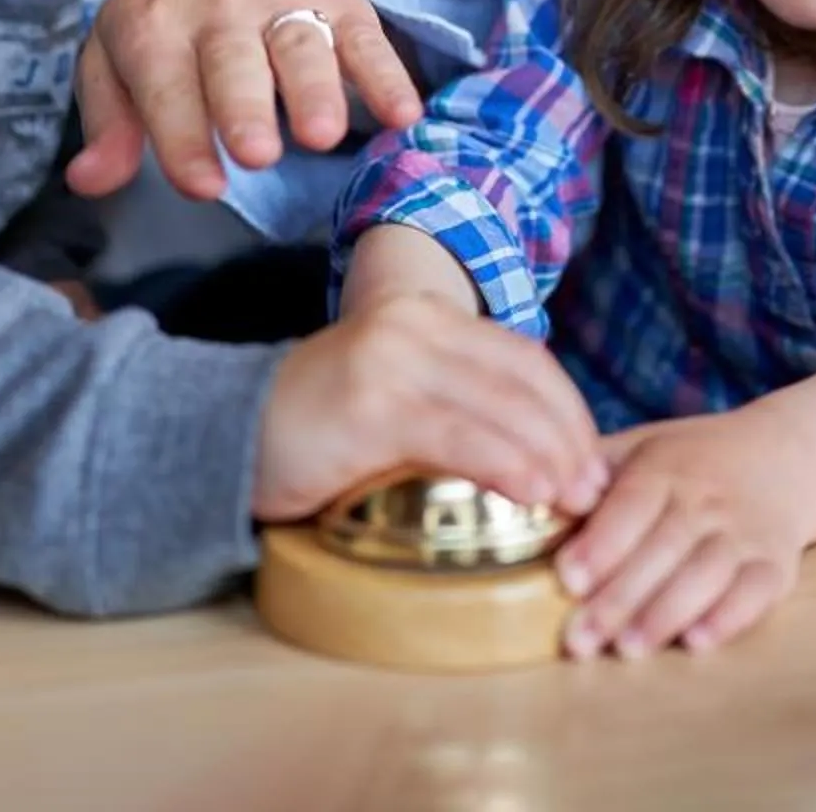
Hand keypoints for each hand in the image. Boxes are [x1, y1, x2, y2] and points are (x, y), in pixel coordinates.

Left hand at [65, 0, 421, 204]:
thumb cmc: (170, 20)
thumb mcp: (116, 59)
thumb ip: (108, 123)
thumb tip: (88, 181)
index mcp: (153, 25)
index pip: (164, 86)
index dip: (181, 137)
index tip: (203, 187)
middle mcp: (219, 6)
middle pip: (233, 61)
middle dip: (245, 107)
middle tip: (258, 155)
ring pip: (300, 44)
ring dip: (316, 89)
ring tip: (324, 135)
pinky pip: (365, 36)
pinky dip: (387, 74)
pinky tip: (402, 113)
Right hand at [253, 292, 608, 523]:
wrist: (221, 436)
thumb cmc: (318, 430)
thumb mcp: (395, 396)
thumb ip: (454, 401)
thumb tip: (542, 453)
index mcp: (425, 315)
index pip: (524, 358)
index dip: (569, 410)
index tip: (594, 461)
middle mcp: (413, 324)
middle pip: (521, 380)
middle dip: (569, 438)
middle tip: (594, 491)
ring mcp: (391, 359)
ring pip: (500, 407)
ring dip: (550, 456)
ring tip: (573, 501)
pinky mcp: (372, 404)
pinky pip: (459, 435)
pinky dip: (506, 464)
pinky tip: (531, 493)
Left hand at [552, 412, 806, 658]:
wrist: (787, 458)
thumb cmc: (694, 461)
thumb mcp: (644, 448)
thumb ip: (592, 471)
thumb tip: (539, 492)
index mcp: (668, 465)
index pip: (633, 503)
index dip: (602, 542)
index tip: (568, 579)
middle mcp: (708, 497)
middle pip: (664, 547)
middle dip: (620, 597)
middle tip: (580, 639)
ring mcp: (746, 531)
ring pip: (707, 572)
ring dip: (666, 613)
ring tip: (629, 649)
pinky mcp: (777, 564)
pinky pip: (756, 591)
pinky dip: (729, 617)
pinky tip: (697, 642)